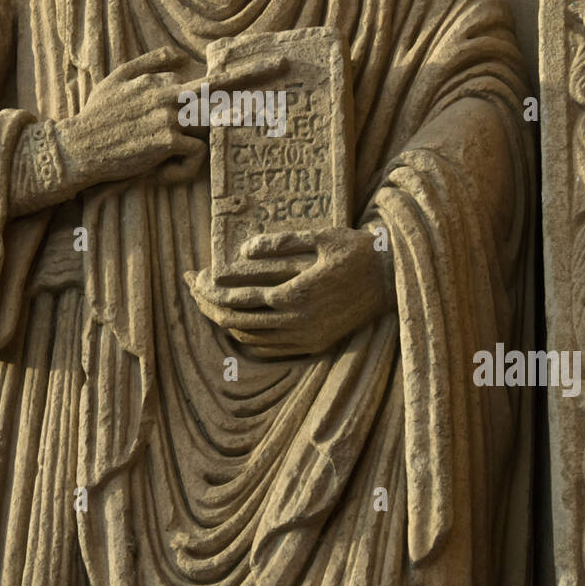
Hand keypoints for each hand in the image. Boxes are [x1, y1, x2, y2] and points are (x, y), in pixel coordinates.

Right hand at [56, 46, 206, 187]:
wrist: (79, 148)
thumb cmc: (96, 115)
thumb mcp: (117, 78)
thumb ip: (149, 62)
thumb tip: (182, 56)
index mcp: (153, 80)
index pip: (191, 87)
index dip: (185, 109)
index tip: (169, 127)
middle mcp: (165, 95)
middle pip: (209, 101)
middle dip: (208, 117)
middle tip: (185, 142)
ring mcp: (168, 117)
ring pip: (208, 124)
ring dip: (198, 141)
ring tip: (174, 158)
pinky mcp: (168, 141)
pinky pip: (198, 151)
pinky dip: (187, 166)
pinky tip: (166, 172)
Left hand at [184, 228, 394, 358]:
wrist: (393, 280)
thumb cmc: (355, 251)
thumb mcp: (319, 237)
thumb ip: (279, 243)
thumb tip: (243, 250)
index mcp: (293, 294)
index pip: (235, 297)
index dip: (209, 288)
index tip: (194, 274)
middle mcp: (296, 322)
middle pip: (235, 320)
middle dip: (208, 305)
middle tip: (192, 289)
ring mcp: (306, 337)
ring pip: (249, 338)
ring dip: (224, 322)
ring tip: (209, 304)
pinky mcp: (315, 345)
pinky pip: (270, 349)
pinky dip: (247, 337)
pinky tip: (239, 323)